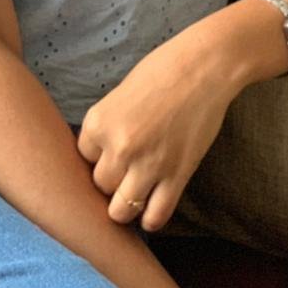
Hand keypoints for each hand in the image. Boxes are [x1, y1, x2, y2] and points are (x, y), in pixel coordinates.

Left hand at [76, 17, 233, 231]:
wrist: (204, 67)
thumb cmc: (162, 71)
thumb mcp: (120, 93)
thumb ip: (107, 125)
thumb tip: (99, 154)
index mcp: (98, 122)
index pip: (83, 158)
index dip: (99, 156)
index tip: (113, 152)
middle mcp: (118, 148)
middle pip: (100, 186)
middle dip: (112, 181)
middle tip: (127, 171)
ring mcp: (147, 165)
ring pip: (121, 210)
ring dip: (126, 206)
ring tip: (135, 195)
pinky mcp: (176, 176)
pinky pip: (155, 216)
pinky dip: (150, 219)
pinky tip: (152, 209)